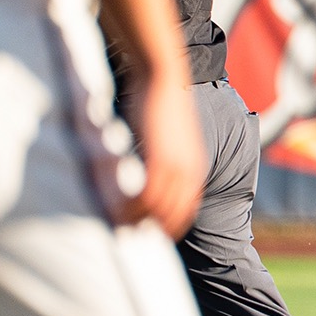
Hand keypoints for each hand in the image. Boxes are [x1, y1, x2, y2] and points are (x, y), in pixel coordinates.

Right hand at [119, 80, 204, 237]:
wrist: (164, 80)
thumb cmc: (162, 106)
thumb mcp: (168, 140)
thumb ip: (163, 160)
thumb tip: (148, 172)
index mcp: (196, 169)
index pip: (186, 209)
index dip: (169, 224)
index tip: (150, 232)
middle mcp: (191, 172)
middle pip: (174, 214)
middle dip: (154, 228)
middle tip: (130, 234)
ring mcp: (177, 167)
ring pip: (160, 209)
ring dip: (139, 221)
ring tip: (120, 226)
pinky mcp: (161, 159)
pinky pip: (149, 195)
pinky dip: (134, 207)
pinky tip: (119, 211)